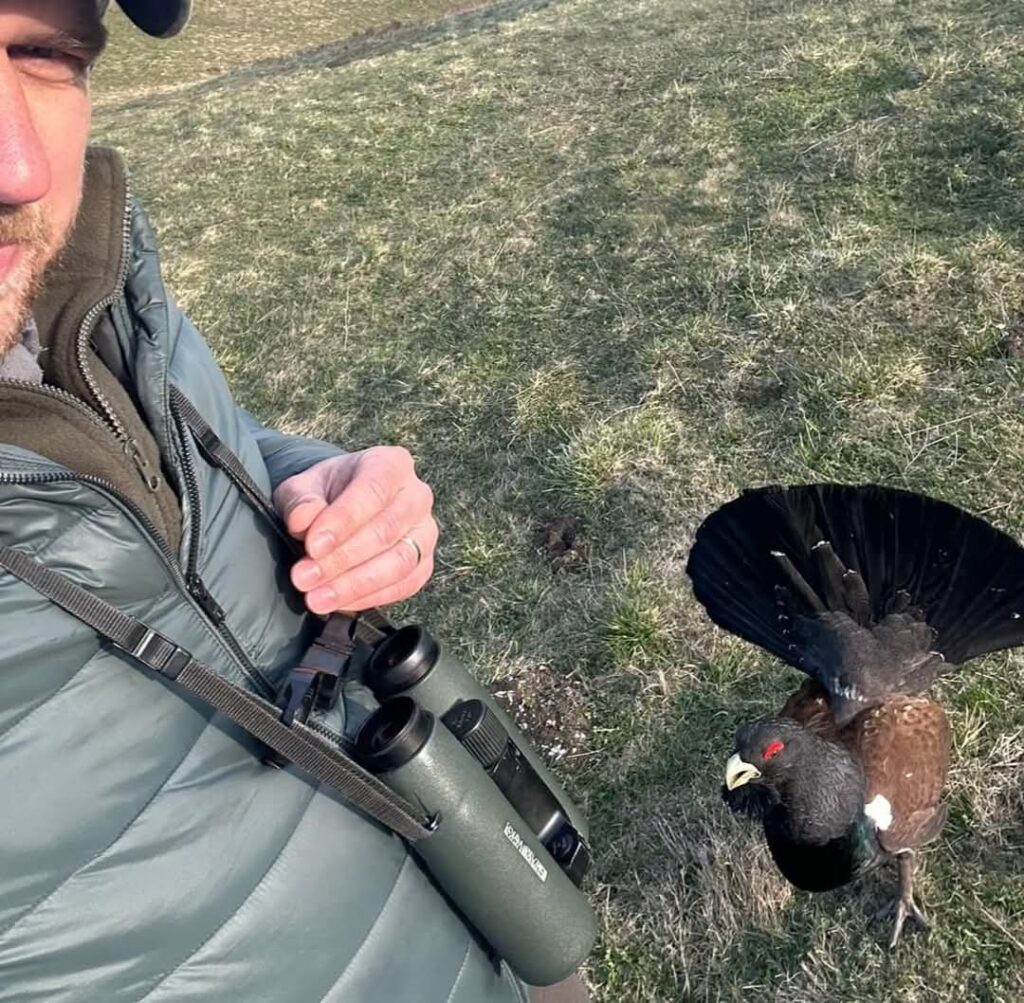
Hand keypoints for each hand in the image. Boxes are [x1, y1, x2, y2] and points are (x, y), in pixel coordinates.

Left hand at [272, 447, 436, 614]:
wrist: (342, 507)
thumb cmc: (325, 493)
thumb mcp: (303, 488)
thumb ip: (300, 501)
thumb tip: (303, 520)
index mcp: (391, 465)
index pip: (372, 491)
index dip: (343, 521)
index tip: (313, 546)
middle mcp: (417, 495)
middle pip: (386, 530)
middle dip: (342, 559)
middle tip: (303, 577)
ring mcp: (425, 531)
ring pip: (400, 562)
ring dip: (355, 584)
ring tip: (316, 598)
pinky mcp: (424, 563)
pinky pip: (404, 585)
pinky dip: (370, 597)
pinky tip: (338, 603)